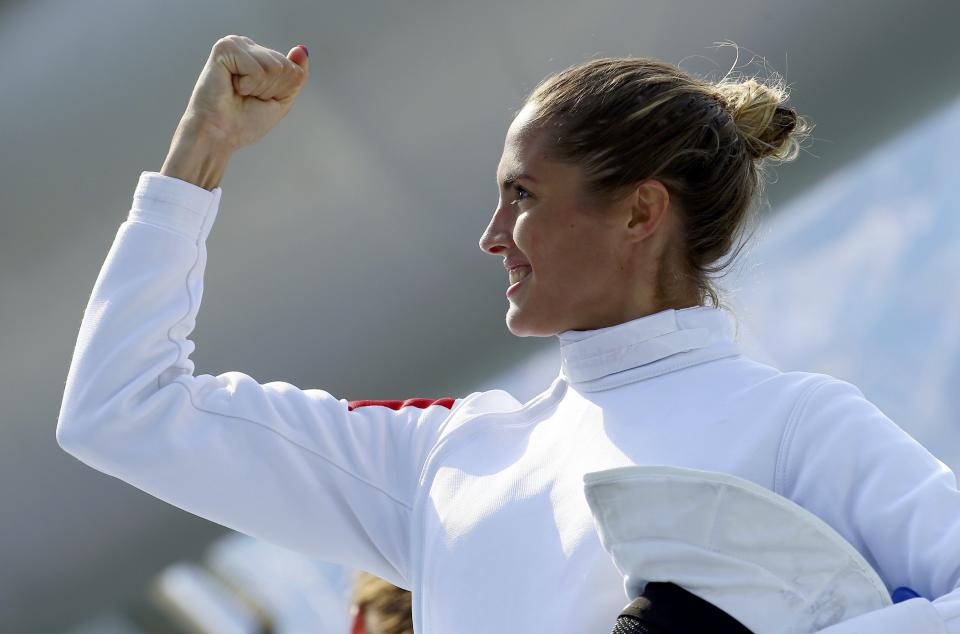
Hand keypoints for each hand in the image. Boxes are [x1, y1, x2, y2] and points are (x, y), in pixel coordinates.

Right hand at [161, 36, 308, 188]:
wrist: (218, 135)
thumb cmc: (244, 121)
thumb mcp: (281, 100)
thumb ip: (296, 76)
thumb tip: (302, 49)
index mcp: (258, 54)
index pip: (293, 69)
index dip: (280, 92)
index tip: (256, 99)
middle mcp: (246, 45)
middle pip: (285, 67)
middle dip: (270, 89)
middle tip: (246, 97)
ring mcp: (235, 43)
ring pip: (274, 66)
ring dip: (259, 88)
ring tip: (238, 92)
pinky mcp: (224, 48)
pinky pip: (258, 69)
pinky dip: (249, 85)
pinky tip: (231, 87)